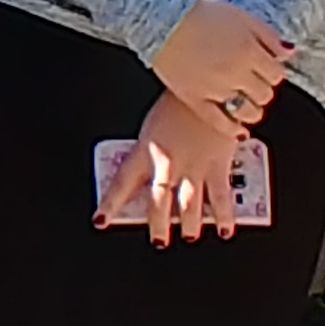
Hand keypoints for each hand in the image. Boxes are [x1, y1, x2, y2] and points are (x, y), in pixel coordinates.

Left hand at [98, 88, 247, 248]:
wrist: (208, 84)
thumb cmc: (181, 100)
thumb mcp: (154, 123)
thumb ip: (151, 149)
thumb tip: (147, 173)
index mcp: (146, 149)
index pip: (121, 181)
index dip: (110, 203)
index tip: (101, 220)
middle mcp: (167, 161)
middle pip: (158, 202)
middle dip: (157, 225)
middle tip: (158, 241)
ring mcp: (193, 165)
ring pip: (188, 204)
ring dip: (189, 224)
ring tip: (189, 235)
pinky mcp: (217, 163)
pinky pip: (221, 196)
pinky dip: (224, 215)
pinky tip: (223, 228)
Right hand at [149, 0, 291, 131]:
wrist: (161, 21)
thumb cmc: (200, 15)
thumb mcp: (240, 16)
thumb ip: (268, 35)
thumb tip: (288, 53)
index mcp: (248, 51)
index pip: (276, 74)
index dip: (272, 72)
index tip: (265, 70)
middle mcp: (235, 73)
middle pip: (264, 94)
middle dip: (262, 89)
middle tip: (253, 84)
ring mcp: (215, 89)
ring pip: (247, 111)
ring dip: (252, 109)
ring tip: (246, 103)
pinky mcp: (195, 100)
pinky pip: (220, 122)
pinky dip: (233, 128)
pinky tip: (238, 128)